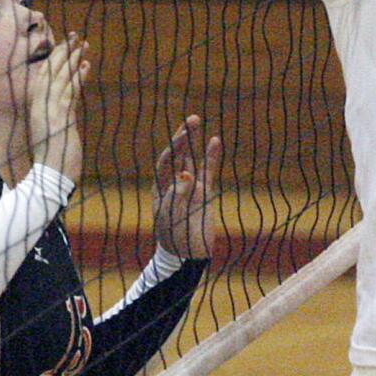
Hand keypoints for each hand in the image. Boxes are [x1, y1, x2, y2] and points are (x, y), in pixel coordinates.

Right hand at [28, 33, 86, 182]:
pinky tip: (85, 65)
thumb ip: (59, 119)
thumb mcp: (54, 134)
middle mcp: (40, 107)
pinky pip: (69, 92)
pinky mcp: (60, 118)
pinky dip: (77, 77)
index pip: (44, 78)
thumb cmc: (52, 160)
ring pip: (60, 78)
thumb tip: (67, 110)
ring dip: (72, 59)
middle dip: (63, 52)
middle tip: (75, 35)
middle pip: (51, 72)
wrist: (49, 178)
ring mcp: (49, 112)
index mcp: (37, 109)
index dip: (54, 60)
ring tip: (82, 43)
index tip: (64, 46)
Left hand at [152, 115, 222, 259]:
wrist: (188, 255)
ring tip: (197, 121)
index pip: (165, 163)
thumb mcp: (173, 216)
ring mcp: (191, 187)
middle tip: (192, 119)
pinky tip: (214, 141)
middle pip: (178, 156)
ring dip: (194, 142)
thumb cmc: (174, 237)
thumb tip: (186, 174)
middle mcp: (175, 184)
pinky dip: (211, 157)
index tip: (181, 138)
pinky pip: (208, 171)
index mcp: (161, 190)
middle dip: (182, 138)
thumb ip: (180, 194)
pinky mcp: (205, 193)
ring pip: (192, 159)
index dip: (173, 149)